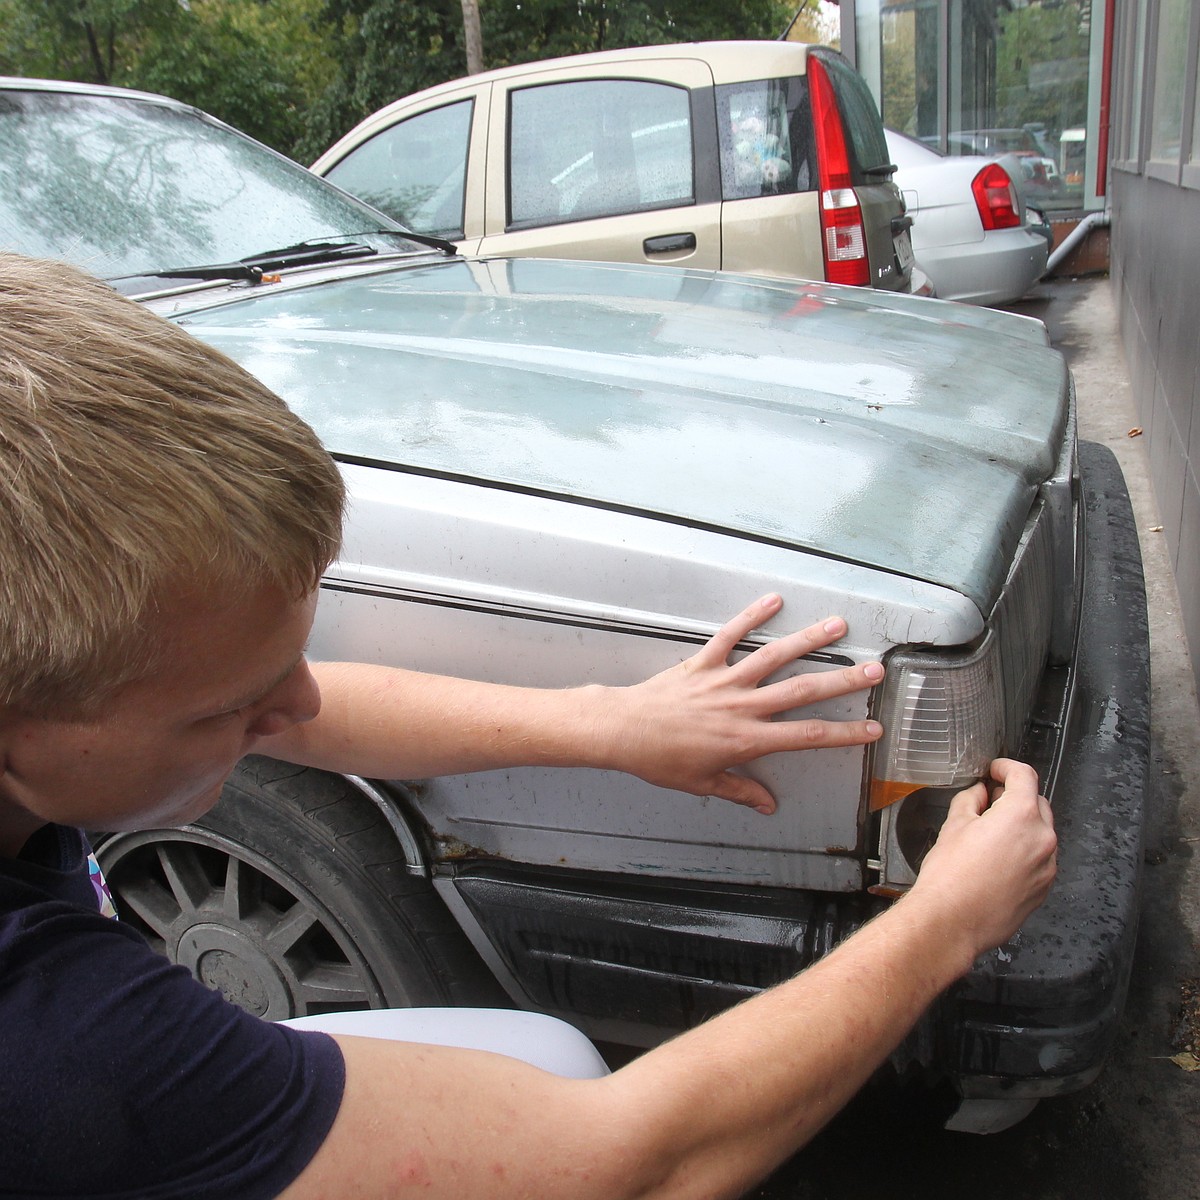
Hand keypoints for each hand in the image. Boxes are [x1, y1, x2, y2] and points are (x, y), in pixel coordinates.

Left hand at [598, 594, 883, 813]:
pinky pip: (730, 635)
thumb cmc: (660, 759)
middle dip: (843, 681)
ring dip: (808, 640)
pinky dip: (751, 616)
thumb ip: (740, 791)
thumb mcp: (703, 783)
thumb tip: (767, 805)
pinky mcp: (703, 663)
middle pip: (803, 691)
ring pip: (774, 656)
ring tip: (837, 626)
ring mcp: (724, 681)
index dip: (844, 734)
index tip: (872, 729)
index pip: (808, 737)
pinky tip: (773, 600)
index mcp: (747, 739)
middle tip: (874, 669)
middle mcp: (742, 706)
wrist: (624, 731)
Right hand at [908, 758, 1056, 963]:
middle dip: (1015, 797)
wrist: (952, 921)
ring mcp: (1046, 866)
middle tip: (989, 801)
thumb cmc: (950, 876)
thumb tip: (979, 794)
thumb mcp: (954, 825)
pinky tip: (997, 861)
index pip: (1024, 776)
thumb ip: (971, 800)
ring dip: (1022, 826)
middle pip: (1037, 803)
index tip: (997, 770)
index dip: (1006, 767)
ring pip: (1040, 833)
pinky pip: (1040, 859)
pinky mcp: (1043, 889)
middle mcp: (1042, 839)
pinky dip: (1025, 852)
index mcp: (1021, 815)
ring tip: (990, 835)